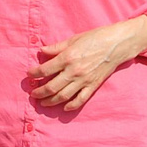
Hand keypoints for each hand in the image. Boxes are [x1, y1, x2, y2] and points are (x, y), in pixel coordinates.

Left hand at [28, 18, 146, 111]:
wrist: (116, 44)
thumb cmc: (95, 38)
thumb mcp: (73, 39)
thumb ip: (56, 47)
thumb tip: (41, 51)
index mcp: (67, 58)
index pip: (45, 70)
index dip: (34, 74)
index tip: (30, 75)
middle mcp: (73, 71)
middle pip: (51, 87)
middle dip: (39, 92)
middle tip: (33, 93)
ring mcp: (83, 80)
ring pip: (63, 96)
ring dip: (50, 101)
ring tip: (43, 102)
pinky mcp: (92, 86)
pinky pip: (80, 100)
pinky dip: (71, 106)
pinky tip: (64, 107)